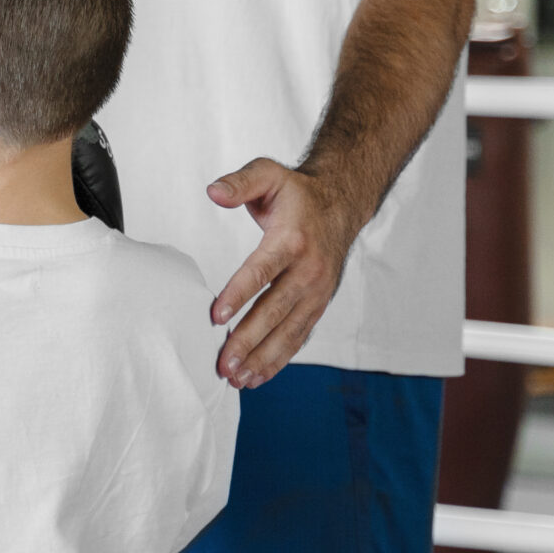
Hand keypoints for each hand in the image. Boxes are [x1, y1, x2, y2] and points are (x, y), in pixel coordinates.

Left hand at [205, 158, 367, 388]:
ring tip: (236, 378)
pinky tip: (256, 376)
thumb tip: (213, 192)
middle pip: (275, 311)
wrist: (340, 205)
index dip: (238, 294)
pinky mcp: (317, 305)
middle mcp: (309, 271)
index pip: (262, 271)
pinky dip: (279, 359)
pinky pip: (298, 336)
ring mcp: (317, 292)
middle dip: (248, 340)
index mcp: (292, 240)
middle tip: (223, 363)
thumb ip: (239, 182)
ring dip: (263, 358)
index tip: (215, 316)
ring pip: (289, 331)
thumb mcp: (268, 174)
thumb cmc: (297, 194)